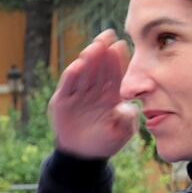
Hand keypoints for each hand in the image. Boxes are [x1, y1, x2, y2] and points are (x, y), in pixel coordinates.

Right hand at [47, 30, 137, 159]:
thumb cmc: (105, 143)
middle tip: (107, 36)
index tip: (121, 45)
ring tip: (93, 47)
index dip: (117, 59)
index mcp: (111, 95)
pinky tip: (77, 65)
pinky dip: (71, 76)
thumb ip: (128, 120)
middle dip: (103, 52)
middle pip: (99, 68)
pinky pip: (67, 86)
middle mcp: (94, 91)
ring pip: (84, 73)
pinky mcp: (62, 100)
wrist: (82, 156)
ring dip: (88, 59)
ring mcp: (78, 94)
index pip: (115, 73)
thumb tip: (128, 107)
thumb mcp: (122, 133)